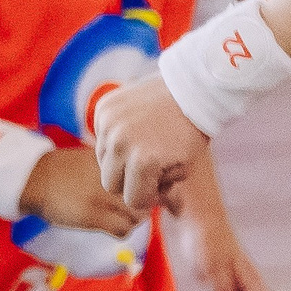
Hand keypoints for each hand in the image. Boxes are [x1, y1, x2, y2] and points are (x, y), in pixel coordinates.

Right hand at [19, 145, 142, 232]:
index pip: (149, 176)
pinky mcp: (92, 216)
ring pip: (139, 216)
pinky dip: (122, 232)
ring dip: (134, 220)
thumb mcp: (94, 158)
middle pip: (149, 197)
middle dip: (146, 205)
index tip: (144, 193)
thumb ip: (118, 167)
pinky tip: (111, 227)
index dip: (150, 188)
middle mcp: (112, 177)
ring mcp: (102, 197)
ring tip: (121, 218)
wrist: (33, 178)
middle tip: (135, 209)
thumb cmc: (64, 169)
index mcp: (115, 160)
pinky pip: (122, 230)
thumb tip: (143, 180)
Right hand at [96, 72, 206, 212]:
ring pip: (102, 160)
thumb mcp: (184, 169)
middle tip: (148, 170)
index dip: (147, 197)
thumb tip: (140, 199)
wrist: (189, 90)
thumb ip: (161, 189)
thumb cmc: (190, 132)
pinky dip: (114, 138)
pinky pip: (100, 136)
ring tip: (141, 147)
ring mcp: (108, 124)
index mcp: (143, 162)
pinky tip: (134, 129)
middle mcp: (120, 143)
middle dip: (129, 182)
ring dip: (119, 160)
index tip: (158, 186)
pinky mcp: (103, 108)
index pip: (132, 200)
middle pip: (110, 184)